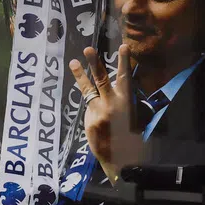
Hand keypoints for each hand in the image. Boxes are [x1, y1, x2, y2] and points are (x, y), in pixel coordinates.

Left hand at [67, 44, 142, 183]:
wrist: (122, 158)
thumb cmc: (129, 134)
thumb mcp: (130, 114)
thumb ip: (119, 100)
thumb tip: (107, 88)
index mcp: (127, 100)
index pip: (125, 77)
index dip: (124, 61)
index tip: (123, 46)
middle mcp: (113, 103)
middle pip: (102, 79)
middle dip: (95, 62)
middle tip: (88, 49)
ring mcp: (100, 112)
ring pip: (89, 89)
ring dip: (80, 75)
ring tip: (74, 61)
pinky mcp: (90, 120)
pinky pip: (89, 109)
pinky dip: (93, 111)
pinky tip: (100, 121)